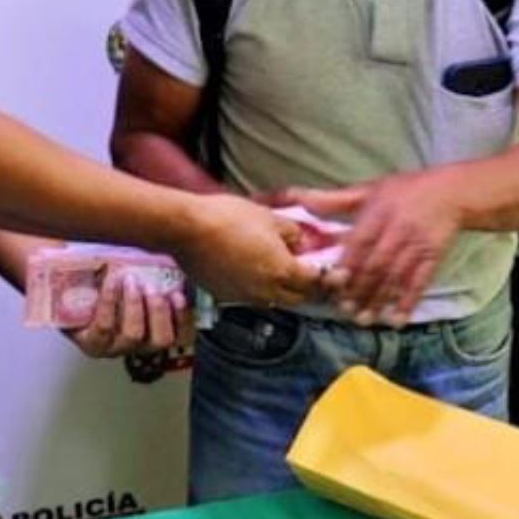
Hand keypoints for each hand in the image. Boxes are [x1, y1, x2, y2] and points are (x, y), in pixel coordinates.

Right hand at [63, 260, 187, 357]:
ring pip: (159, 340)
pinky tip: (177, 295)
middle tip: (133, 280)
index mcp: (93, 340)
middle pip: (132, 336)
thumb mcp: (77, 287)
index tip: (112, 279)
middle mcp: (119, 348)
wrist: (108, 302)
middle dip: (135, 306)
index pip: (102, 329)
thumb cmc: (90, 292)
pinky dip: (182, 316)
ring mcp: (144, 346)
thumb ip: (75, 275)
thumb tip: (66, 248)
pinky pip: (181, 335)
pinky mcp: (165, 338)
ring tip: (154, 287)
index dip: (108, 305)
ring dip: (158, 311)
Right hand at [173, 193, 318, 307]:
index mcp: (282, 272)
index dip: (327, 278)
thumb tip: (299, 241)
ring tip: (281, 270)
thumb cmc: (227, 219)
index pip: (315, 284)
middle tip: (311, 274)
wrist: (187, 229)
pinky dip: (259, 289)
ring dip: (284, 290)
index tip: (332, 273)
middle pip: (298, 298)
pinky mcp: (225, 297)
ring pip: (275, 300)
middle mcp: (266, 292)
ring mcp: (244, 298)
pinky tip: (253, 271)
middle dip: (308, 288)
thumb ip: (292, 233)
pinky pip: (251, 298)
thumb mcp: (270, 218)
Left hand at [289, 172, 462, 326]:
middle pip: (378, 263)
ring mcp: (418, 245)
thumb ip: (334, 199)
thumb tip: (297, 197)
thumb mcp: (369, 189)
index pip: (361, 241)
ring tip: (364, 319)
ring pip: (396, 277)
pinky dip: (409, 302)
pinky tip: (397, 320)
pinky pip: (421, 282)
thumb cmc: (404, 190)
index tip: (333, 283)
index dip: (348, 264)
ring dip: (380, 300)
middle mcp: (399, 229)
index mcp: (380, 211)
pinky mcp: (433, 257)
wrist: (451, 192)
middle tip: (344, 310)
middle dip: (361, 288)